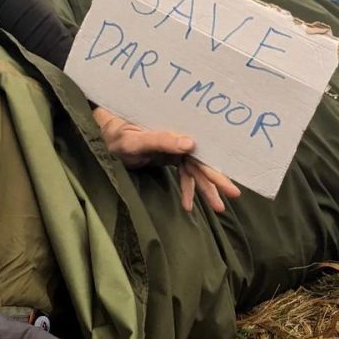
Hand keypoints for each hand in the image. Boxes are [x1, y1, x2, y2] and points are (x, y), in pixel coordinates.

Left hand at [93, 106, 240, 212]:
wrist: (105, 133)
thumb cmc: (117, 134)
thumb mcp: (135, 140)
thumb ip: (160, 140)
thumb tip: (190, 143)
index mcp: (175, 130)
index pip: (199, 151)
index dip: (214, 167)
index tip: (227, 183)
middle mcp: (178, 138)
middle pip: (201, 161)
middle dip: (215, 180)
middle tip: (233, 196)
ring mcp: (174, 148)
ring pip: (194, 170)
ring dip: (204, 188)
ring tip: (217, 207)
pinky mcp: (169, 156)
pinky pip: (184, 174)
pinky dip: (188, 188)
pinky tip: (189, 205)